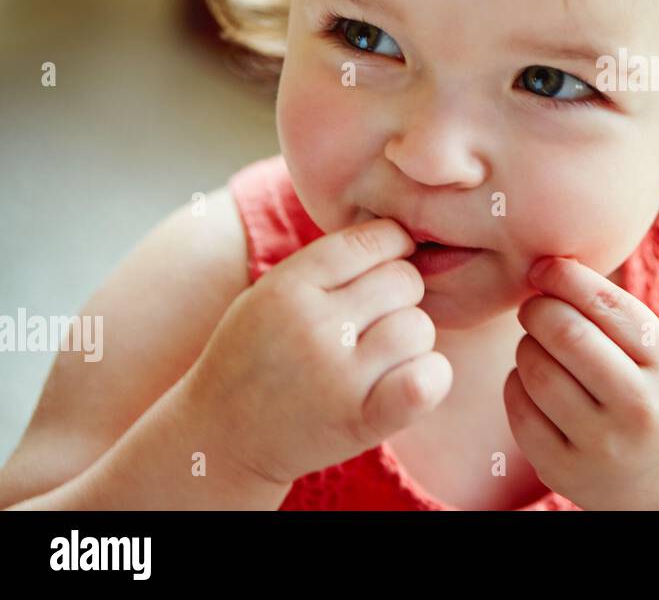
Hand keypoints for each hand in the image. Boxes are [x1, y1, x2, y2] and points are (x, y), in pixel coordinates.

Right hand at [182, 218, 453, 486]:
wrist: (220, 438)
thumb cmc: (259, 355)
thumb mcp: (271, 293)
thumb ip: (328, 262)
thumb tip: (403, 229)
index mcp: (288, 285)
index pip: (372, 240)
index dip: (394, 246)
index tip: (388, 266)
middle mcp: (312, 325)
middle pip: (404, 281)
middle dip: (401, 296)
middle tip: (375, 321)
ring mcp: (336, 376)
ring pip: (419, 327)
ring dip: (411, 341)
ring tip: (379, 357)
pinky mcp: (358, 421)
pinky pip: (427, 380)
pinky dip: (429, 377)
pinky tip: (406, 382)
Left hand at [503, 256, 658, 509]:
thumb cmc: (658, 396)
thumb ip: (613, 312)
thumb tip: (545, 267)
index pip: (605, 305)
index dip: (564, 277)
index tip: (544, 268)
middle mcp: (638, 408)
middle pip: (565, 335)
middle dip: (539, 309)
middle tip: (535, 306)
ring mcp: (599, 445)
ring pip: (536, 370)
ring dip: (526, 346)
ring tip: (539, 345)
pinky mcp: (563, 471)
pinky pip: (520, 408)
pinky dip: (517, 383)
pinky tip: (534, 381)